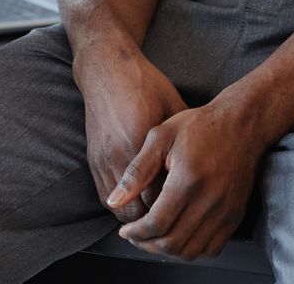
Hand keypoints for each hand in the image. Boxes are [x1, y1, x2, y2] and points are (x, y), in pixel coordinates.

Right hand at [74, 42, 187, 224]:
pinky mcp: (93, 159)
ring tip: (155, 219)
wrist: (108, 70)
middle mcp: (119, 155)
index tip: (188, 212)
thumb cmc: (146, 85)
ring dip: (136, 217)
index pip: (159, 193)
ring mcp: (103, 159)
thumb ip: (182, 142)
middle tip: (174, 223)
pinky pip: (105, 196)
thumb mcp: (173, 108)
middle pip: (137, 208)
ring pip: (118, 209)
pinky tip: (136, 205)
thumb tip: (201, 166)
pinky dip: (121, 207)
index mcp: (143, 142)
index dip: (173, 208)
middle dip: (154, 221)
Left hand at [108, 99, 265, 260]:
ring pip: (191, 251)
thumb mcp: (161, 137)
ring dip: (168, 251)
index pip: (157, 224)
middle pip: (172, 243)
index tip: (126, 230)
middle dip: (147, 245)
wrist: (241, 124)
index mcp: (187, 180)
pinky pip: (212, 249)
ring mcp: (225, 211)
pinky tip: (180, 236)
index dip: (136, 233)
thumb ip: (137, 171)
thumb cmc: (200, 126)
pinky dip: (192, 250)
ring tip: (154, 238)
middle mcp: (209, 200)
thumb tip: (115, 200)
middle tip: (136, 236)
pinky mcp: (235, 216)